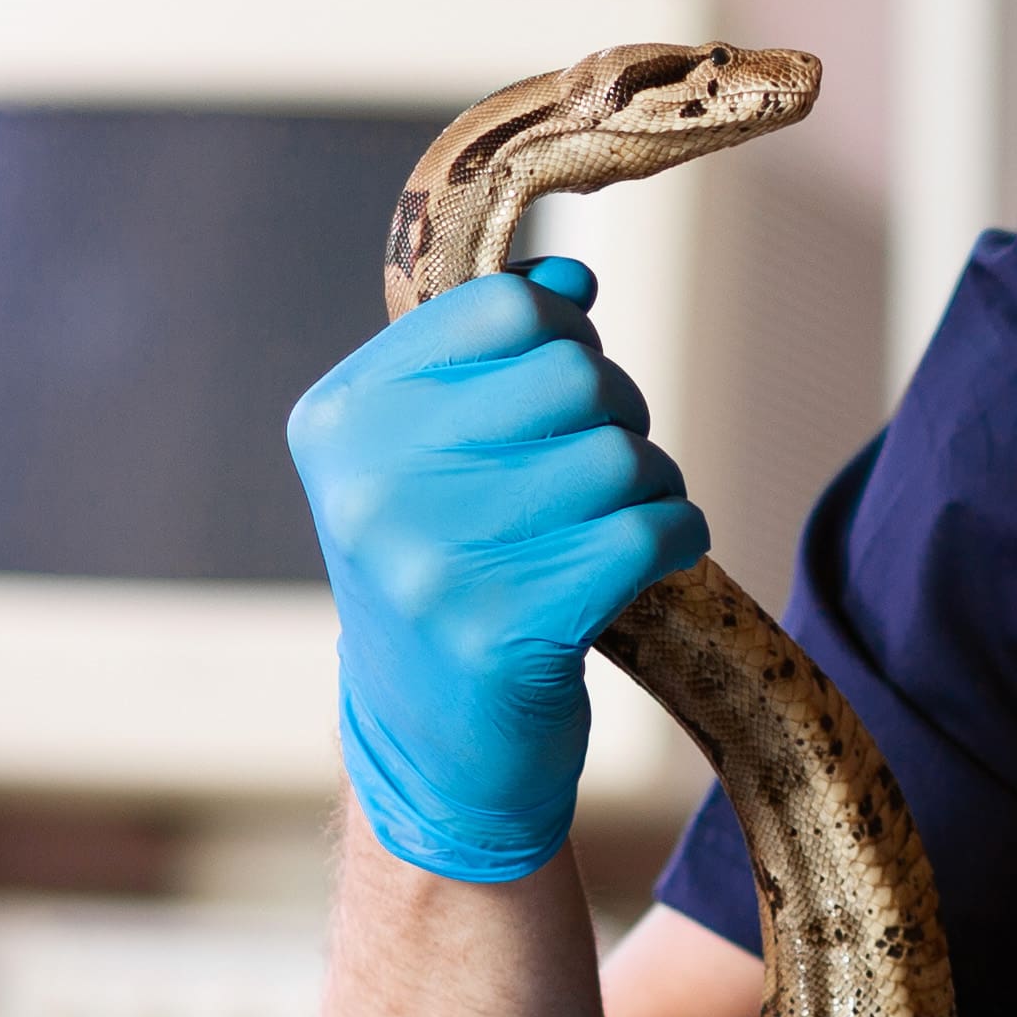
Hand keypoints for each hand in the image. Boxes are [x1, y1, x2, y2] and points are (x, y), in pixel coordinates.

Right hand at [290, 257, 706, 883]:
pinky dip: (676, 534)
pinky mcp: (501, 632)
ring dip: (651, 482)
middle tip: (604, 466)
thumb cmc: (449, 573)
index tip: (561, 393)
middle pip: (573, 374)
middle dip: (618, 410)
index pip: (504, 307)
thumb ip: (492, 356)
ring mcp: (429, 562)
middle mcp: (367, 486)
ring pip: (619, 454)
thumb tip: (574, 269)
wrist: (434, 747)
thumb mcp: (434, 455)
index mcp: (339, 419)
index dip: (567, 333)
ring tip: (619, 521)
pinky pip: (647, 531)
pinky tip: (649, 558)